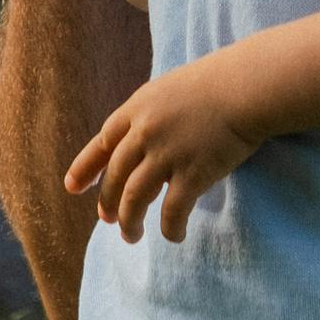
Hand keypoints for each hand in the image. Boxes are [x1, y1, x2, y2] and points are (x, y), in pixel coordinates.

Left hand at [65, 55, 262, 244]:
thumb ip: (150, 114)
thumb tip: (140, 140)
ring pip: (135, 198)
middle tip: (109, 220)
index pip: (102, 144)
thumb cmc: (216, 83)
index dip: (86, 168)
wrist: (247, 86)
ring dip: (130, 222)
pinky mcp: (193, 173)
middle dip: (109, 203)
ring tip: (131, 236)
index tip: (73, 188)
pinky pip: (173, 211)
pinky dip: (170, 228)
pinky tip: (174, 236)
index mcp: (137, 109)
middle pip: (116, 176)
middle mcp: (145, 132)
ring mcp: (167, 154)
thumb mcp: (169, 89)